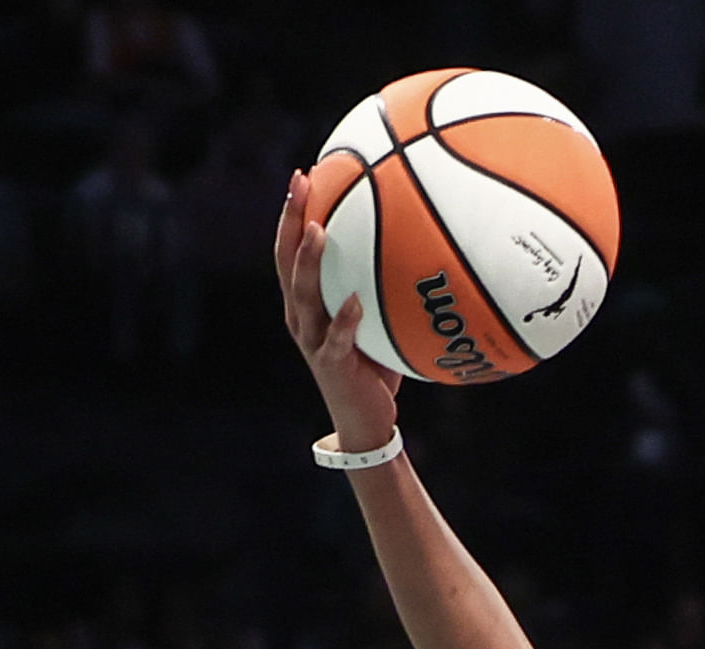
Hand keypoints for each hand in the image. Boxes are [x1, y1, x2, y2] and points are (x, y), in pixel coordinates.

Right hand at [275, 169, 400, 453]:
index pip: (290, 247)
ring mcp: (313, 340)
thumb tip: (418, 243)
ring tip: (319, 230)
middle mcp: (300, 315)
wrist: (364, 420)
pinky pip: (337, 339)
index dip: (293, 212)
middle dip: (291, 219)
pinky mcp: (331, 365)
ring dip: (309, 261)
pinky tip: (355, 301)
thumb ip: (381, 285)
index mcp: (305, 301)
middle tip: (299, 183)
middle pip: (286, 259)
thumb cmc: (374, 364)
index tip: (303, 174)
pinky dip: (345, 320)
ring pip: (302, 294)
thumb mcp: (375, 317)